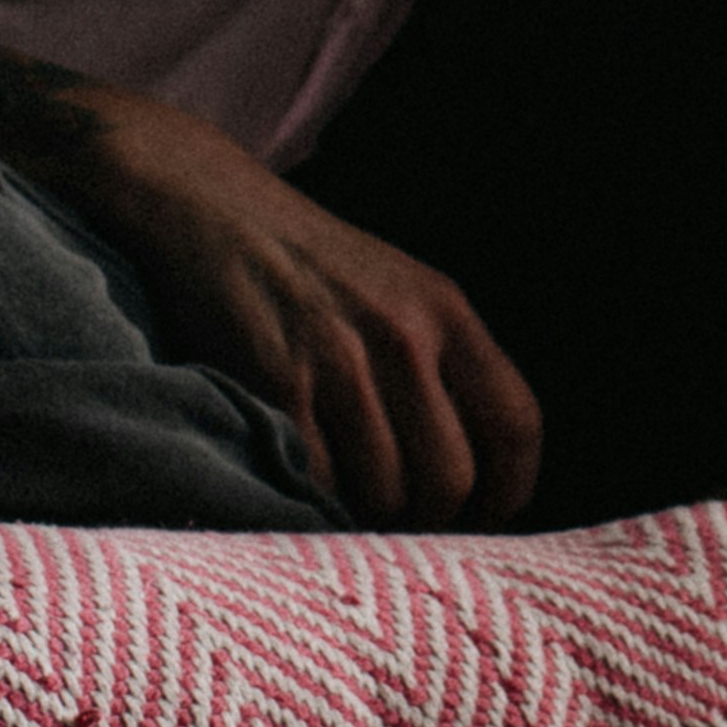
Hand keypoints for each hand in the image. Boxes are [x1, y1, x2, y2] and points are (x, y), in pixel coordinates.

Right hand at [43, 82, 539, 526]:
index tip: (482, 517)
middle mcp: (404, 334)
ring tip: (344, 503)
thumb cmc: (308, 266)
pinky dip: (315, 504)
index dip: (508, 491)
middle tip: (395, 520)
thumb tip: (469, 477)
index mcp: (446, 310)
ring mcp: (340, 358)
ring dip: (366, 519)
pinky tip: (303, 487)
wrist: (210, 207)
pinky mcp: (279, 380)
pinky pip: (320, 483)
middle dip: (426, 519)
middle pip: (451, 478)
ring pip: (385, 493)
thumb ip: (439, 368)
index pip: (516, 424)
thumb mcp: (397, 292)